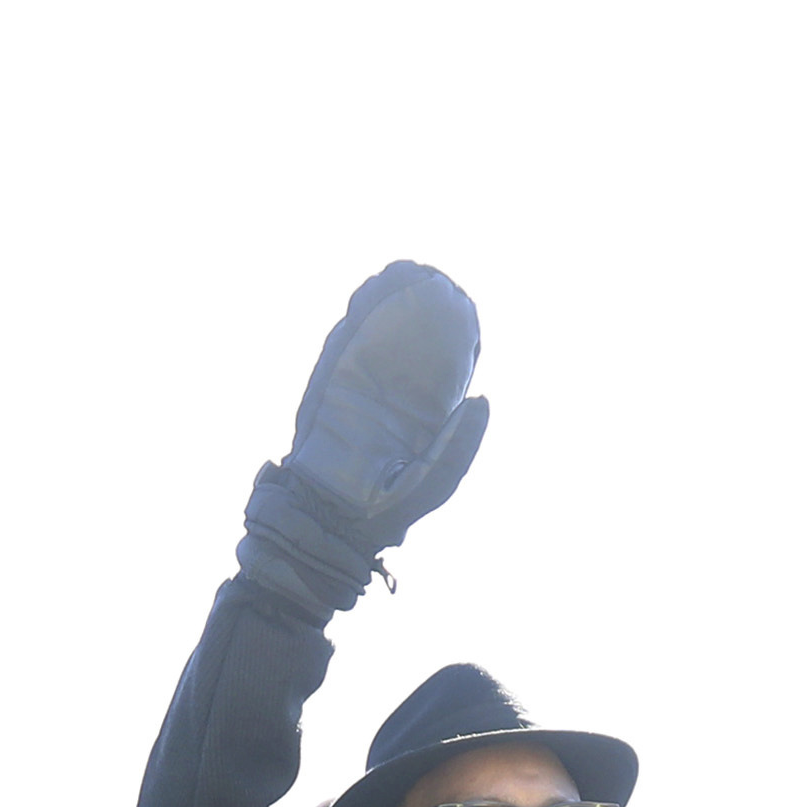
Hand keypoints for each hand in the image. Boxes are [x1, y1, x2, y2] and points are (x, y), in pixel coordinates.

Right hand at [235, 263, 488, 621]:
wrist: (332, 529)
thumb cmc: (390, 514)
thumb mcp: (440, 478)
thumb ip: (464, 443)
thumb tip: (483, 396)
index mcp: (415, 418)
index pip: (435, 368)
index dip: (448, 337)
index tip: (459, 304)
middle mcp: (385, 400)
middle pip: (402, 344)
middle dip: (415, 308)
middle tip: (429, 275)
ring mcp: (354, 393)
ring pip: (373, 338)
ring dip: (386, 304)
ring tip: (404, 273)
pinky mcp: (327, 391)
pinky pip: (342, 348)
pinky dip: (357, 321)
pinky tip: (371, 295)